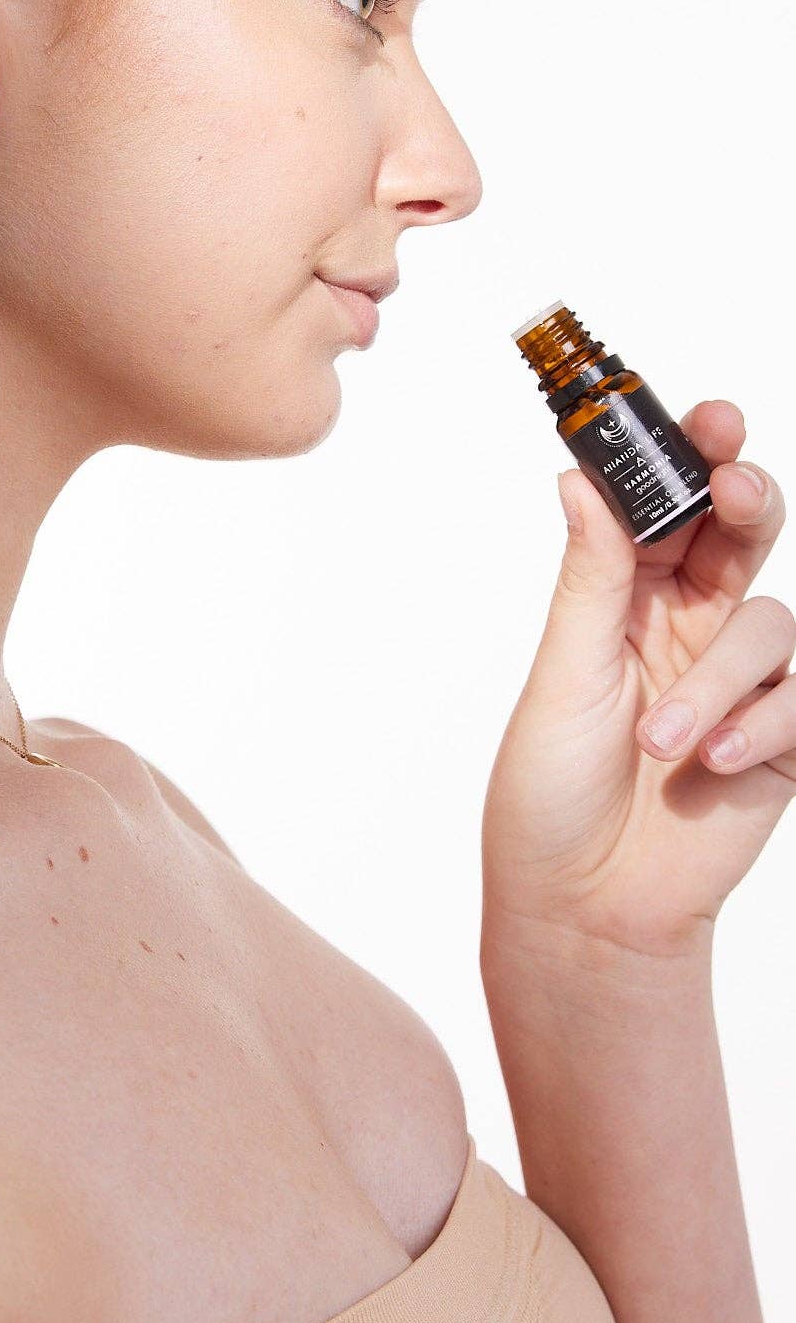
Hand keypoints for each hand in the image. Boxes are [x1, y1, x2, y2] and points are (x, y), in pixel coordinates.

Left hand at [482, 400, 795, 963]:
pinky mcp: (780, 740)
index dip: (693, 456)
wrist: (584, 906)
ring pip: (771, 622)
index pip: (670, 506)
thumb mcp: (564, 675)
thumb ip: (591, 577)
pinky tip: (717, 761)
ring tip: (666, 740)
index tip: (708, 416)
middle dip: (748, 497)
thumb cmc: (550, 791)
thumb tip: (577, 476)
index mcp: (625, 597)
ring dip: (720, 679)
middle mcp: (686, 626)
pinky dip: (764, 724)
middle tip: (736, 483)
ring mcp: (737, 681)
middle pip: (743, 533)